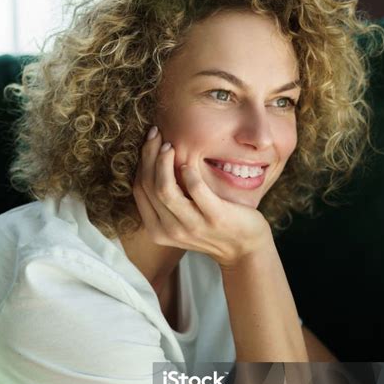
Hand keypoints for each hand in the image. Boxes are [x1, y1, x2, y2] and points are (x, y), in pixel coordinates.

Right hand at [132, 127, 270, 267]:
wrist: (244, 249)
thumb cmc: (211, 227)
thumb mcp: (182, 220)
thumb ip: (166, 202)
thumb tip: (151, 162)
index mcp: (158, 230)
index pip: (139, 190)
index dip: (141, 162)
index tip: (149, 142)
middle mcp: (171, 231)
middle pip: (149, 186)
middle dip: (149, 155)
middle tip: (156, 134)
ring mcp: (193, 226)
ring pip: (164, 189)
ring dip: (164, 162)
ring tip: (170, 146)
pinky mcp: (215, 217)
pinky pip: (195, 189)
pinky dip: (190, 173)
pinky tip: (189, 163)